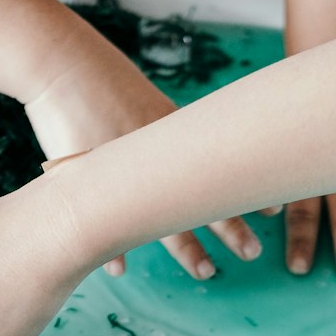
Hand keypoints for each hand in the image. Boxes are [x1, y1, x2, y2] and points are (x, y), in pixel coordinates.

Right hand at [25, 40, 259, 279]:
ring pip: (165, 214)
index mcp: (173, 133)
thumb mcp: (142, 105)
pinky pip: (104, 217)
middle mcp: (157, 151)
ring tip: (206, 272)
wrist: (62, 63)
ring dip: (187, 248)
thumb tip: (181, 154)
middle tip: (254, 252)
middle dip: (231, 227)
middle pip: (203, 195)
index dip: (245, 189)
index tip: (273, 211)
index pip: (221, 166)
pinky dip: (112, 245)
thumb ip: (162, 131)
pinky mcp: (90, 172)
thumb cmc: (102, 83)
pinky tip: (120, 270)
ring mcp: (127, 164)